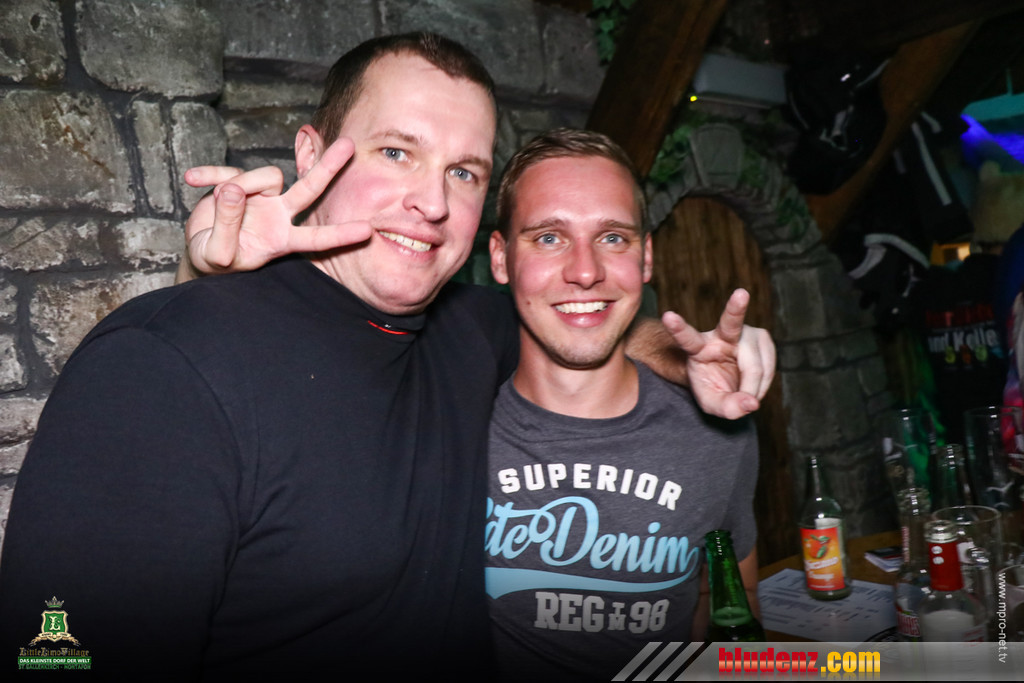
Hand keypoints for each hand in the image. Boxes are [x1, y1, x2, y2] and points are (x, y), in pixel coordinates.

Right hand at [181, 137, 372, 274]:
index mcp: (282, 240)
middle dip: (329, 166)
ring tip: (218, 203)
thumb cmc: (216, 260)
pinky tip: (192, 180)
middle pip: (310, 188)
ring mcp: (261, 197)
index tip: (367, 230)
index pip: (316, 238)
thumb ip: (226, 225)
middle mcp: (278, 215)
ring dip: (242, 186)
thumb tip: (234, 190)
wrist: (200, 251)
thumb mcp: (218, 253)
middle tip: (350, 144)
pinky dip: (209, 174)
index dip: (340, 235)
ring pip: (265, 176)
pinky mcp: (238, 183)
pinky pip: (227, 171)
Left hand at [663, 288, 775, 419]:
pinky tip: (754, 388)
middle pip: (730, 322)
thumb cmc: (714, 387)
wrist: (727, 380)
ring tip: (745, 397)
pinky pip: (769, 367)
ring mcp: (744, 332)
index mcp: (698, 347)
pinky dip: (764, 384)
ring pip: (755, 364)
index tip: (667, 316)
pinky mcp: (762, 337)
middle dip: (735, 308)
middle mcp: (721, 334)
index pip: (686, 338)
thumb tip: (751, 403)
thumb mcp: (712, 403)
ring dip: (754, 388)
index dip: (677, 328)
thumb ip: (727, 407)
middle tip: (741, 294)